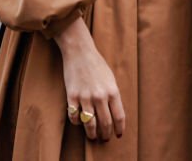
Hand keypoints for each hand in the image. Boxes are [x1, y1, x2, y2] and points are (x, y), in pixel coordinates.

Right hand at [55, 16, 125, 141]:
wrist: (80, 52)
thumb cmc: (97, 65)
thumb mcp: (110, 79)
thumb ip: (112, 95)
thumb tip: (114, 112)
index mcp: (113, 91)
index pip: (119, 116)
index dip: (119, 128)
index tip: (118, 135)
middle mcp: (100, 96)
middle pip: (105, 123)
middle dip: (106, 134)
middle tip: (105, 139)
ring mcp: (85, 97)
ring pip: (89, 123)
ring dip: (91, 133)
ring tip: (92, 137)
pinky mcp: (72, 96)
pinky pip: (74, 116)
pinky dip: (77, 122)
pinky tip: (79, 122)